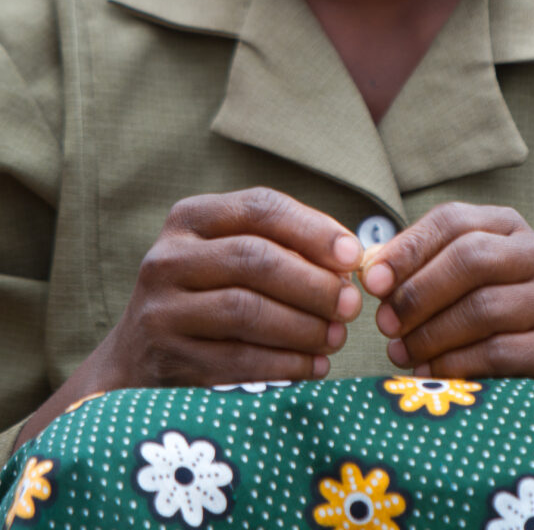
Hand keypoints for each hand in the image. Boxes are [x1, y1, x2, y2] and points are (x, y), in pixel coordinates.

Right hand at [99, 187, 362, 388]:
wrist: (136, 359)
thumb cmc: (206, 297)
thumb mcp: (230, 257)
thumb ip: (284, 247)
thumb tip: (350, 261)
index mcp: (191, 217)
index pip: (260, 207)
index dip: (313, 229)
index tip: (354, 256)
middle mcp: (168, 256)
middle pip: (254, 259)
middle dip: (313, 283)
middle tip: (350, 305)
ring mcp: (161, 309)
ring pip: (246, 310)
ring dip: (303, 326)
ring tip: (336, 338)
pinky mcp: (166, 358)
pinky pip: (237, 360)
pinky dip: (284, 364)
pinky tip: (313, 367)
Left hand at [360, 202, 533, 407]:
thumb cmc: (489, 321)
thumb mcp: (456, 285)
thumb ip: (417, 270)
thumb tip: (369, 270)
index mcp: (508, 226)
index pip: (452, 221)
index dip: (407, 249)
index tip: (371, 281)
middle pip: (469, 258)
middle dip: (417, 293)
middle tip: (384, 325)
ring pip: (482, 308)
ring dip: (430, 335)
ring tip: (400, 353)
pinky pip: (498, 352)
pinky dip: (455, 364)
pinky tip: (431, 372)